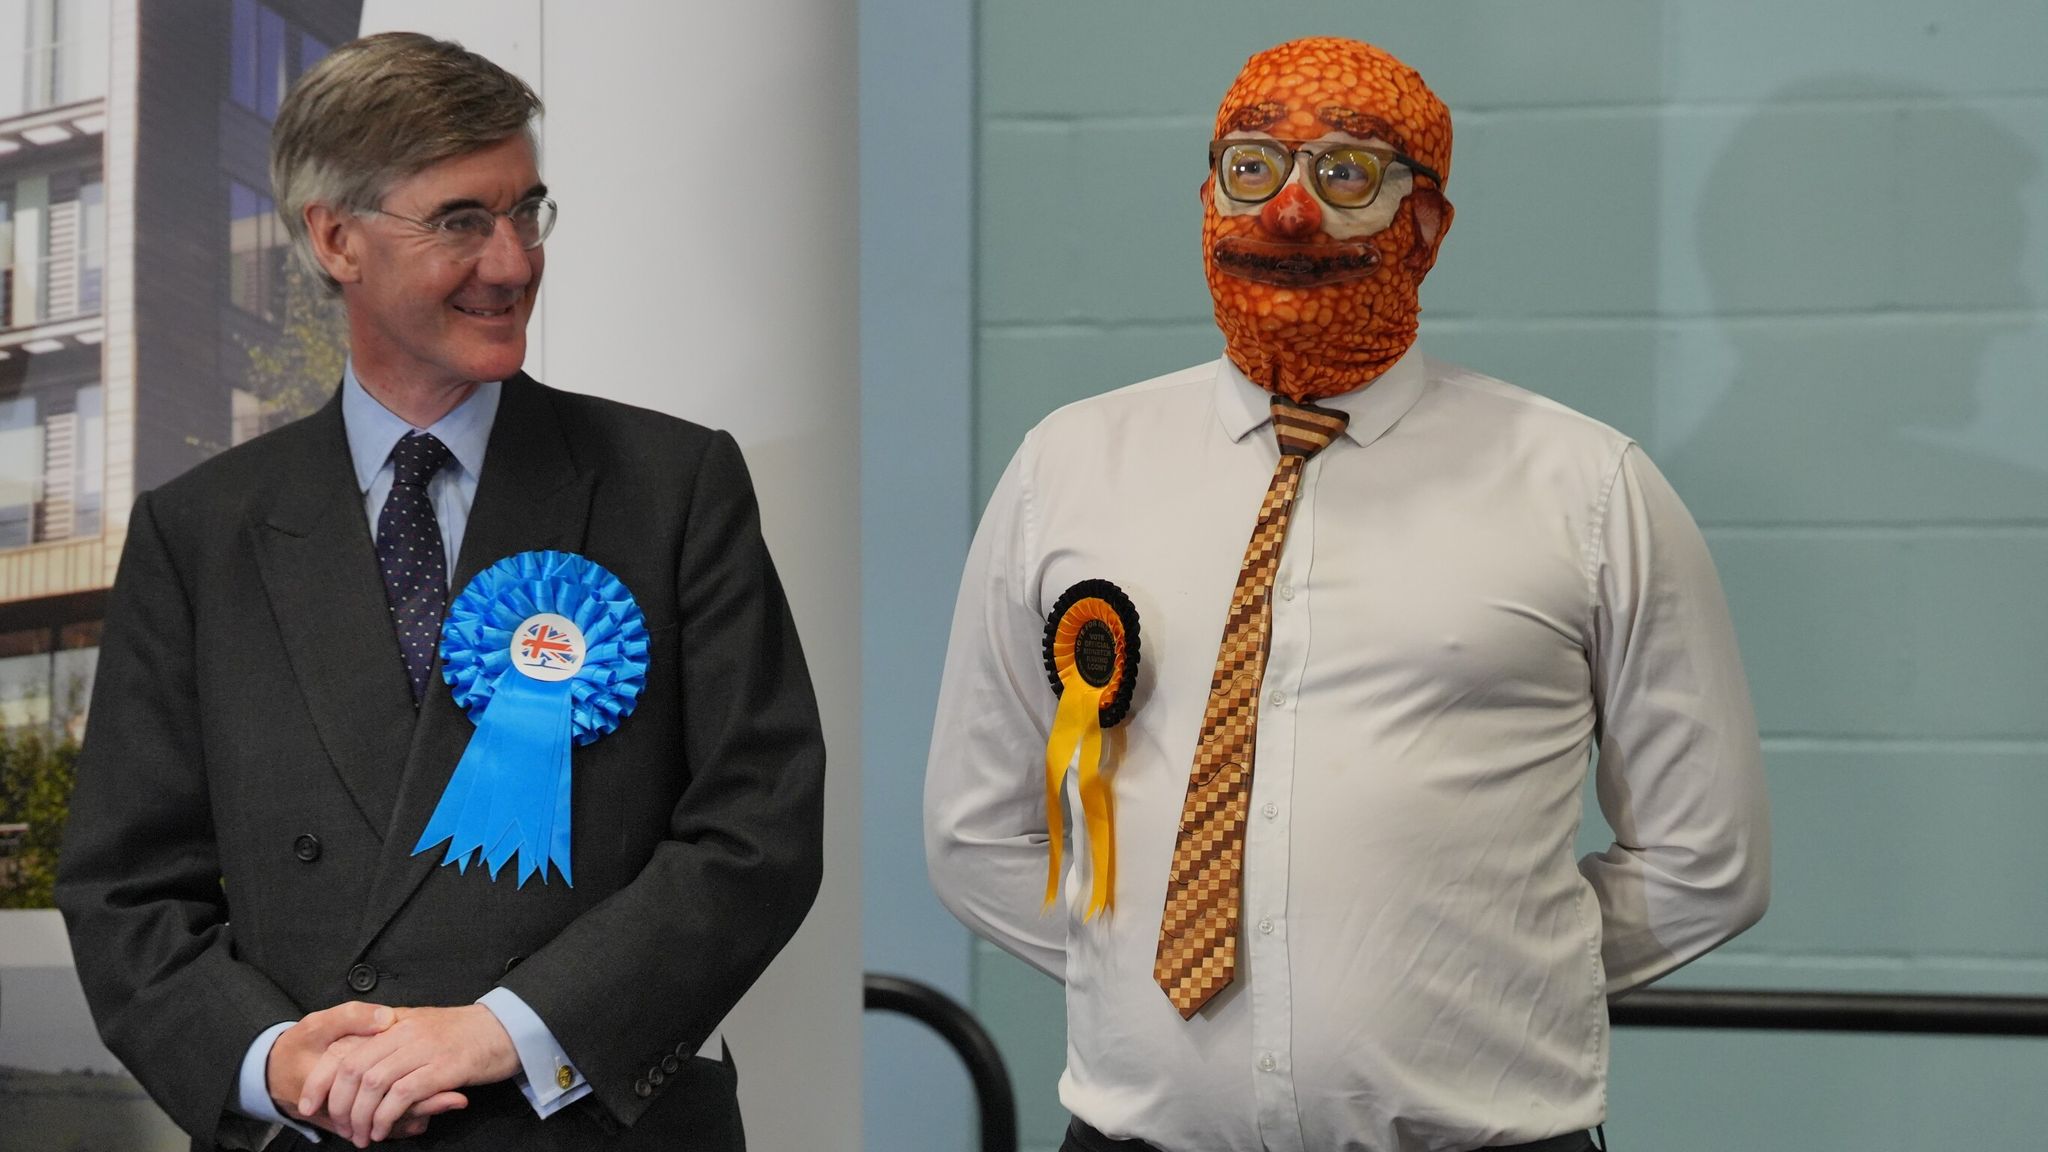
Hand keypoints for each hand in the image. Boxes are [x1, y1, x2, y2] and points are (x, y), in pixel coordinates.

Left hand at [300, 1004, 518, 1146]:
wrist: (507, 1027)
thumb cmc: (465, 1034)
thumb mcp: (421, 1029)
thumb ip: (391, 1044)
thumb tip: (359, 1071)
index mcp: (393, 1023)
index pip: (342, 1050)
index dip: (319, 1080)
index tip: (308, 1105)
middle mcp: (403, 1032)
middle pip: (351, 1069)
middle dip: (338, 1105)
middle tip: (341, 1129)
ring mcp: (423, 1048)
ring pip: (373, 1084)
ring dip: (362, 1117)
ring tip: (363, 1136)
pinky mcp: (443, 1067)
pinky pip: (403, 1094)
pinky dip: (387, 1116)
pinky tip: (384, 1129)